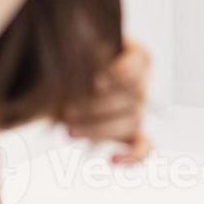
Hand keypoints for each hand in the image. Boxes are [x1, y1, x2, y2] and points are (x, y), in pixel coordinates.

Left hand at [61, 39, 151, 162]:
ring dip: (99, 130)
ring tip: (68, 131)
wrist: (60, 79)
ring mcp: (139, 109)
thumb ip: (85, 45)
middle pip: (132, 98)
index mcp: (138, 55)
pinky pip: (144, 148)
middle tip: (67, 112)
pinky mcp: (133, 133)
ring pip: (131, 123)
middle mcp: (143, 82)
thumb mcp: (77, 45)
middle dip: (98, 108)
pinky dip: (133, 157)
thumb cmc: (72, 57)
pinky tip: (112, 159)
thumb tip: (91, 54)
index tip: (95, 83)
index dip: (119, 76)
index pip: (138, 65)